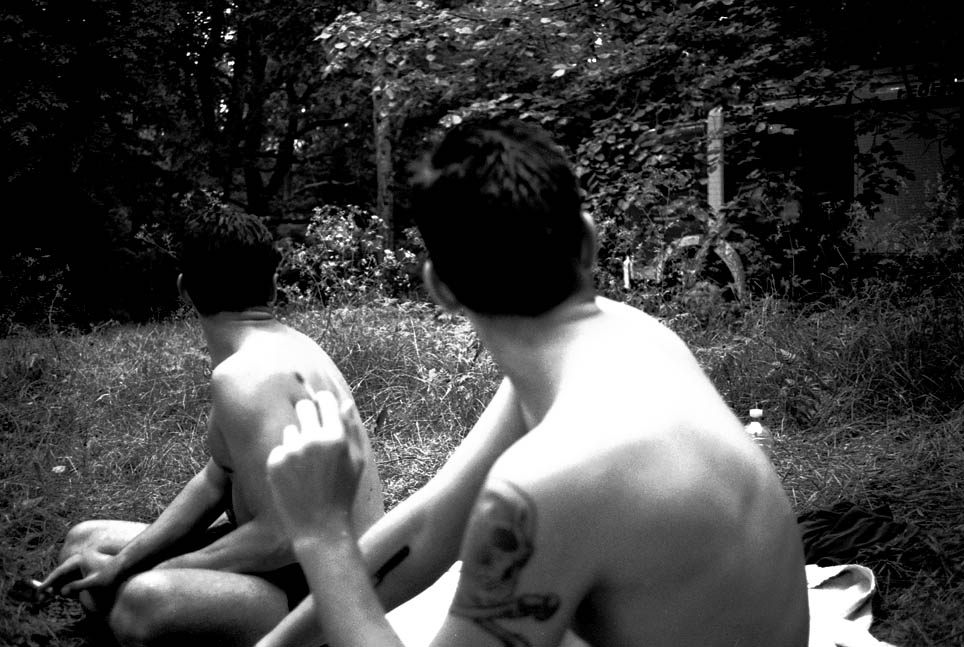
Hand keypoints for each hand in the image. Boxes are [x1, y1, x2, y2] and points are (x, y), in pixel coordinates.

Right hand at [38, 548, 123, 609]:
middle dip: (49, 584)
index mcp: (79, 560)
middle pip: (60, 573)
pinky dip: (64, 583)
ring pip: (64, 574)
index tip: (39, 591)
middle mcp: (78, 559)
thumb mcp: (94, 582)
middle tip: (40, 596)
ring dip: (56, 584)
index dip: (48, 582)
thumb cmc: (111, 574)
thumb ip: (77, 586)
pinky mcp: (85, 566)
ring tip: (46, 596)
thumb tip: (61, 592)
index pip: (59, 572)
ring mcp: (81, 562)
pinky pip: (70, 575)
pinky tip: (59, 591)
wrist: (124, 566)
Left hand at [266, 391, 364, 541]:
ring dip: (298, 440)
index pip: (324, 400)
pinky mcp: (274, 462)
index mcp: (335, 437)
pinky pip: (280, 448)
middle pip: (303, 407)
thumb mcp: (356, 461)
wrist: (319, 527)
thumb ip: (351, 429)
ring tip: (307, 466)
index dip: (324, 401)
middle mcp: (311, 440)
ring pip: (291, 430)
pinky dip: (287, 458)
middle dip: (308, 413)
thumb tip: (345, 403)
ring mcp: (291, 451)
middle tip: (313, 431)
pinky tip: (296, 477)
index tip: (323, 406)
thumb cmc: (343, 493)